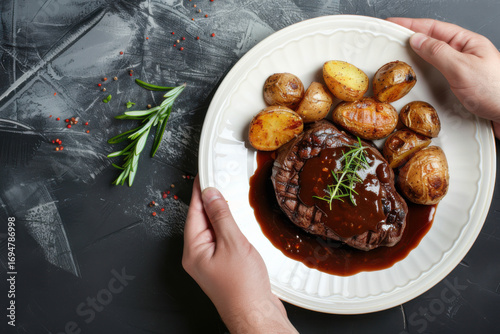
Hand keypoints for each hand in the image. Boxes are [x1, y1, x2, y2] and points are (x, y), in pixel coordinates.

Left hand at [182, 176, 297, 333]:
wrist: (255, 314)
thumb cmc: (242, 287)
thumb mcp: (232, 243)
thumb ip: (221, 216)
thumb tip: (211, 195)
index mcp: (194, 250)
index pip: (194, 212)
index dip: (199, 192)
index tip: (202, 175)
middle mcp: (198, 257)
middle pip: (200, 221)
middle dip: (209, 201)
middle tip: (216, 181)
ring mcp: (210, 263)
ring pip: (213, 231)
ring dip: (220, 214)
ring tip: (227, 198)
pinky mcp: (224, 267)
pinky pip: (222, 241)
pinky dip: (228, 228)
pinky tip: (237, 223)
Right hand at [387, 18, 499, 137]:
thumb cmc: (496, 91)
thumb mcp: (462, 67)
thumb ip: (438, 52)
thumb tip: (417, 40)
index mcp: (467, 43)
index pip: (433, 28)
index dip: (411, 25)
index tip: (393, 24)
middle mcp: (465, 55)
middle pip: (432, 42)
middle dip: (411, 40)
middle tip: (390, 41)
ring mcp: (462, 71)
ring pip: (434, 60)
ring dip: (416, 59)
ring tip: (399, 59)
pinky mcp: (460, 88)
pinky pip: (437, 76)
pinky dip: (423, 76)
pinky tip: (416, 80)